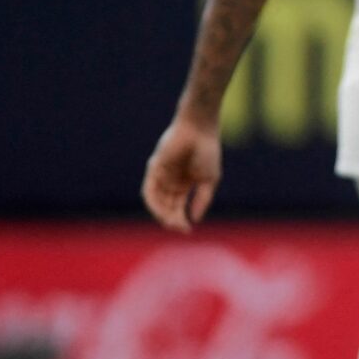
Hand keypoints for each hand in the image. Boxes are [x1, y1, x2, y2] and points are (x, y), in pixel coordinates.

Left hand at [142, 118, 221, 232]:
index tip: (188, 230)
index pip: (178, 207)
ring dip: (162, 214)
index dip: (182, 220)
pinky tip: (161, 211)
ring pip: (157, 202)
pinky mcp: (154, 168)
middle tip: (179, 228)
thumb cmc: (207, 151)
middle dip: (172, 219)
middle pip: (167, 207)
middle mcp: (171, 181)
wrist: (199, 129)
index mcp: (184, 183)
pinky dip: (154, 203)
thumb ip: (202, 199)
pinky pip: (150, 191)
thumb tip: (194, 219)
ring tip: (171, 222)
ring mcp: (162, 175)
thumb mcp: (209, 180)